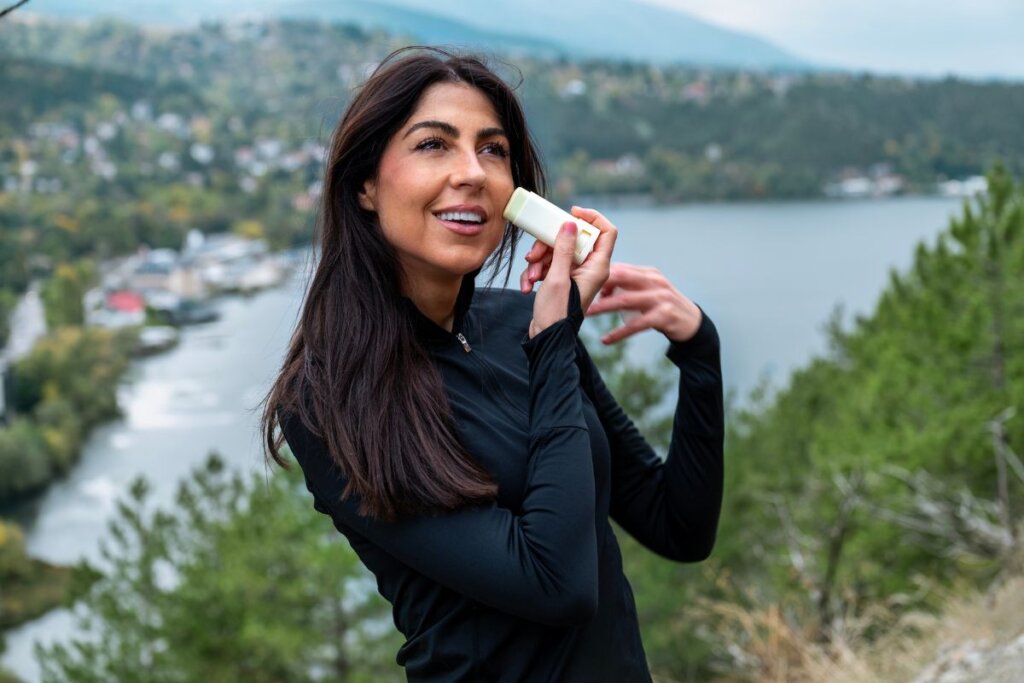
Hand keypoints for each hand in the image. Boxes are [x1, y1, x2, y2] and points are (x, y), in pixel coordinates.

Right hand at [520, 205, 617, 314]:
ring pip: (557, 252)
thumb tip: (570, 224)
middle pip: (572, 240)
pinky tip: (528, 286)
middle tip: (535, 255)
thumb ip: (563, 249)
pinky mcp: (562, 280)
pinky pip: (549, 265)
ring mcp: (575, 274)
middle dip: (549, 245)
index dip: (592, 218)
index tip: (571, 213)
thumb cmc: (556, 313)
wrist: (545, 338)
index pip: (607, 232)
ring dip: (539, 261)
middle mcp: (589, 269)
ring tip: (531, 277)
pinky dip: (536, 272)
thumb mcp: (557, 277)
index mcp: (597, 267)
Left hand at [584, 263, 702, 344]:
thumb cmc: (663, 306)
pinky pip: (636, 325)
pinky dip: (619, 333)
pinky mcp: (663, 317)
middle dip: (598, 285)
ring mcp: (660, 299)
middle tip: (580, 294)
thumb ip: (630, 285)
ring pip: (625, 301)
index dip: (601, 275)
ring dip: (603, 307)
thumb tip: (601, 286)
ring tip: (586, 313)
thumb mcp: (650, 290)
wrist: (692, 322)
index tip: (585, 285)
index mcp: (649, 273)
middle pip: (621, 278)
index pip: (620, 268)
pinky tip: (606, 340)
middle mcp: (655, 282)